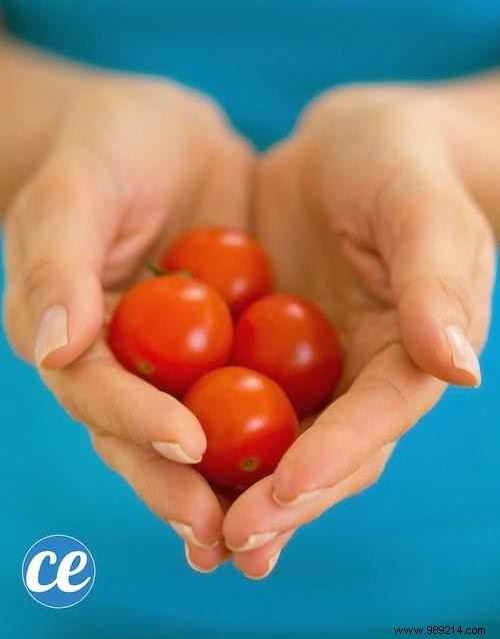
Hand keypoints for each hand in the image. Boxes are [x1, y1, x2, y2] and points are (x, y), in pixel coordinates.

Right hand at [3, 76, 253, 571]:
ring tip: (262, 537)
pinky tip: (307, 466)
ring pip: (193, 433)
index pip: (94, 391)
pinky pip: (243, 398)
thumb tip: (56, 348)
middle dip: (178, 487)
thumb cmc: (107, 147)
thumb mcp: (78, 187)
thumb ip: (58, 260)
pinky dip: (269, 437)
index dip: (135, 421)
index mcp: (65, 333)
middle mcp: (114, 362)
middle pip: (140, 436)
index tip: (187, 443)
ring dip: (224, 487)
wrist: (165, 135)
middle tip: (223, 536)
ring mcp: (168, 362)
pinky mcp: (220, 350)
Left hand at [223, 85, 495, 577]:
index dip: (338, 455)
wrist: (347, 140)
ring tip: (199, 542)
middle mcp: (361, 373)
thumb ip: (438, 282)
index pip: (381, 415)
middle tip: (232, 546)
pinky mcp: (261, 346)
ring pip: (275, 439)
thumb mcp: (423, 207)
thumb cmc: (401, 162)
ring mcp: (310, 365)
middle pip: (326, 449)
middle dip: (282, 501)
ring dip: (237, 491)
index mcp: (413, 351)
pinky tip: (160, 458)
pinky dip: (200, 431)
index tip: (288, 489)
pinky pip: (229, 395)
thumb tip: (459, 370)